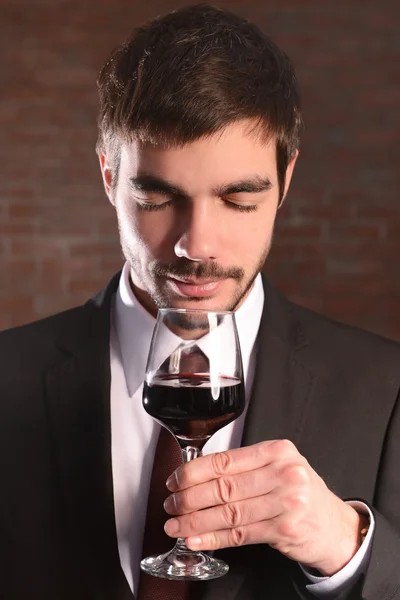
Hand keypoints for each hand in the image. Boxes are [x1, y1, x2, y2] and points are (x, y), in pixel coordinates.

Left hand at [163, 440, 364, 575]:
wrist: (335, 525)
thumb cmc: (300, 492)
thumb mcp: (280, 467)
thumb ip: (246, 466)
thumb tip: (196, 474)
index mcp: (277, 451)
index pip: (225, 460)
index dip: (194, 471)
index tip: (174, 480)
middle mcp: (284, 473)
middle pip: (224, 486)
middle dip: (189, 497)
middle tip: (170, 504)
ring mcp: (287, 502)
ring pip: (229, 512)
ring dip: (196, 521)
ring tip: (175, 525)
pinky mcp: (285, 530)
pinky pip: (240, 534)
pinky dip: (213, 537)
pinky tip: (195, 539)